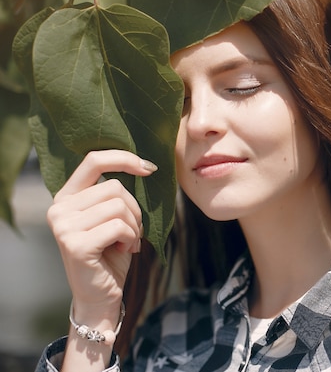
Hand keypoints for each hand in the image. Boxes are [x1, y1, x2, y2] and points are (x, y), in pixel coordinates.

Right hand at [47, 150, 156, 319]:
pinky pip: (119, 226)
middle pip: (114, 187)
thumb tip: (144, 164)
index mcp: (66, 196)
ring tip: (127, 241)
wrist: (101, 294)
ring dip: (134, 226)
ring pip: (118, 206)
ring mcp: (64, 226)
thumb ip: (114, 193)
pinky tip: (124, 249)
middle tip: (132, 231)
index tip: (149, 168)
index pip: (94, 160)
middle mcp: (59, 208)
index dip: (124, 158)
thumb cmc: (111, 253)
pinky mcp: (75, 244)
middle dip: (134, 209)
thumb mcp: (112, 216)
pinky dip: (131, 237)